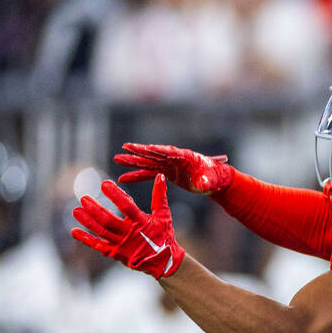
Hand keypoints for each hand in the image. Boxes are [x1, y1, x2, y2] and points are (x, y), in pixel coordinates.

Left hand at [71, 175, 185, 278]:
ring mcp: (122, 245)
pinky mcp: (116, 253)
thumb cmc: (164, 236)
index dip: (115, 195)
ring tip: (76, 211)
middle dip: (95, 209)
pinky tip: (75, 231)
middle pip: (109, 220)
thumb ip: (160, 196)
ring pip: (102, 232)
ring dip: (88, 221)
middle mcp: (130, 234)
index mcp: (142, 222)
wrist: (165, 263)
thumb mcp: (163, 215)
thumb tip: (160, 176)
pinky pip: (99, 246)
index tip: (104, 184)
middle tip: (84, 198)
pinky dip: (86, 239)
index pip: (127, 206)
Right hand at [114, 142, 232, 193]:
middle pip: (154, 154)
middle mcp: (174, 158)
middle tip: (123, 149)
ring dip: (133, 162)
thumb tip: (204, 184)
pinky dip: (137, 176)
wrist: (215, 180)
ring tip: (117, 160)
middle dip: (139, 152)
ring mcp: (169, 164)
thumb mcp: (211, 181)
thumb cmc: (215, 178)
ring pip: (148, 163)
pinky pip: (149, 174)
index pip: (167, 152)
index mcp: (184, 156)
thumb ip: (206, 182)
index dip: (154, 150)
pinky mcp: (166, 172)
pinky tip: (124, 178)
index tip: (142, 147)